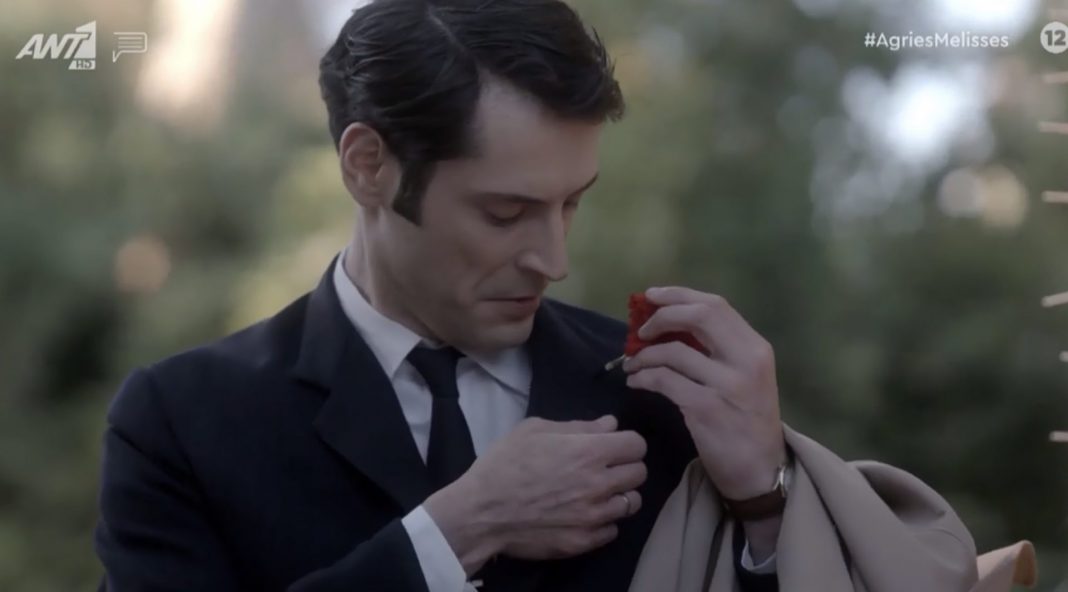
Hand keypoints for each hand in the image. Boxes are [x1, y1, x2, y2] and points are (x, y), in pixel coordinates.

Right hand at [424, 415, 646, 573]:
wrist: (481, 512)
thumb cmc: (504, 464)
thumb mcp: (534, 429)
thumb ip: (578, 427)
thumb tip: (610, 424)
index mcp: (590, 452)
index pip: (637, 444)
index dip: (626, 442)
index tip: (612, 446)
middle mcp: (600, 484)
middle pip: (640, 473)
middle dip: (625, 467)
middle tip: (604, 468)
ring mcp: (594, 516)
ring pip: (631, 503)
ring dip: (619, 495)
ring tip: (597, 493)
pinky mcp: (585, 541)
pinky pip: (613, 529)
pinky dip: (604, 521)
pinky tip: (584, 514)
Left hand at [622, 286, 785, 500]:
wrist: (761, 471)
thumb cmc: (747, 421)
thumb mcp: (746, 377)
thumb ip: (719, 349)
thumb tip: (671, 324)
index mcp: (756, 348)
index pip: (716, 305)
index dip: (679, 295)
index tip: (652, 296)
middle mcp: (747, 361)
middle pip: (699, 316)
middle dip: (662, 316)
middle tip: (640, 330)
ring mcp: (727, 385)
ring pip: (673, 352)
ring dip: (644, 355)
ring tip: (632, 364)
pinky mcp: (706, 408)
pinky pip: (664, 380)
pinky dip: (643, 377)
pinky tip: (636, 382)